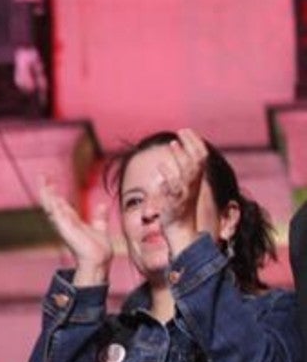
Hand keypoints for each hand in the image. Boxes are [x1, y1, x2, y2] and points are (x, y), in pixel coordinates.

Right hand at [37, 177, 111, 285]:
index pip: (59, 202)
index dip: (53, 191)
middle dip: (45, 189)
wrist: (98, 261)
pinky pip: (57, 215)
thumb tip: (103, 205)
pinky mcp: (66, 229)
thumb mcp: (99, 227)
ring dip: (46, 194)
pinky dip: (54, 205)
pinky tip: (51, 195)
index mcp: (70, 220)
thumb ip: (99, 216)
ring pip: (51, 206)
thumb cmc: (97, 249)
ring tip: (43, 181)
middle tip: (41, 176)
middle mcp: (64, 222)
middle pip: (50, 202)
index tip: (49, 180)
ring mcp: (63, 225)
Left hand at [156, 128, 206, 249]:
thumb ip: (179, 171)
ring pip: (186, 173)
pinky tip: (161, 165)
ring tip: (172, 143)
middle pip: (196, 162)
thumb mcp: (182, 187)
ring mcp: (184, 195)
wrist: (181, 232)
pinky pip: (172, 189)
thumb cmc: (179, 208)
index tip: (186, 129)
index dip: (195, 143)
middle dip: (190, 145)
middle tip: (181, 130)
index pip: (200, 158)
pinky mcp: (174, 204)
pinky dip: (168, 177)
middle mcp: (192, 186)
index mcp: (194, 181)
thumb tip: (174, 152)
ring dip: (180, 157)